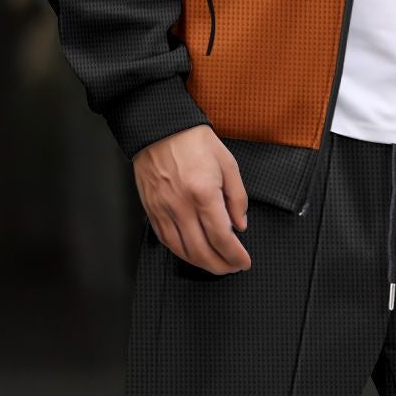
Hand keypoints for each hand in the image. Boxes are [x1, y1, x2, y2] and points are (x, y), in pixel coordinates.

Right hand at [132, 126, 250, 273]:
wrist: (159, 128)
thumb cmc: (193, 141)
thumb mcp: (228, 163)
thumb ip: (237, 198)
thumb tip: (240, 225)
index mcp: (203, 193)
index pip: (222, 237)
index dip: (235, 256)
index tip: (244, 261)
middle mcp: (181, 206)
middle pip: (202, 251)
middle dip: (221, 266)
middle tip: (232, 267)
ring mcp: (164, 210)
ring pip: (182, 251)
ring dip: (202, 264)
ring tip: (216, 265)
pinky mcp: (152, 210)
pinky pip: (166, 240)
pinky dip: (181, 252)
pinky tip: (193, 254)